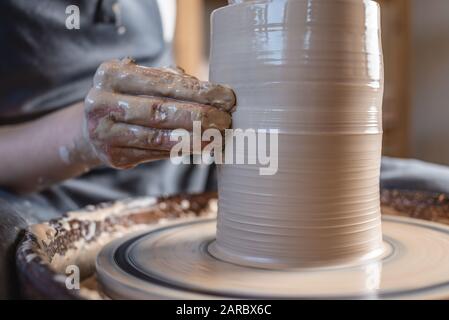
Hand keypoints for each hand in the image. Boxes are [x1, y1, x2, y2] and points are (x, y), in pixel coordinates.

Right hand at [84, 58, 235, 168]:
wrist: (95, 128)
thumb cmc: (130, 99)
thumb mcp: (142, 81)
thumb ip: (171, 81)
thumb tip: (213, 93)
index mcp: (110, 74)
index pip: (162, 83)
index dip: (198, 91)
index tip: (227, 97)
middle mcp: (100, 102)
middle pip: (159, 110)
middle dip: (199, 115)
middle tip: (226, 119)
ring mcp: (103, 132)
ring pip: (157, 136)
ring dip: (194, 137)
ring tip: (219, 135)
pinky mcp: (113, 157)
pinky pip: (154, 154)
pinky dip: (181, 150)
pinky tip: (202, 147)